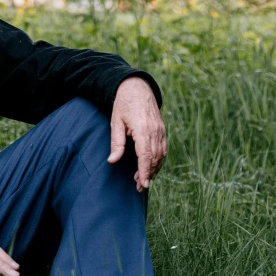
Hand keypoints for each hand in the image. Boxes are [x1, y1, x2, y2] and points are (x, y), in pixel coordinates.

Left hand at [107, 76, 166, 191]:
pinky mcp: (162, 130)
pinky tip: (151, 168)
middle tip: (140, 187)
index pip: (146, 155)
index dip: (145, 171)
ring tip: (143, 180)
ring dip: (153, 169)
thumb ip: (116, 142)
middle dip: (148, 174)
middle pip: (154, 158)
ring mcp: (160, 130)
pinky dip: (158, 161)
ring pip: (161, 155)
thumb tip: (112, 161)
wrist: (137, 88)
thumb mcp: (115, 121)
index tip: (143, 184)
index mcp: (143, 129)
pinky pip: (163, 149)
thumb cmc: (123, 104)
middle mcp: (155, 131)